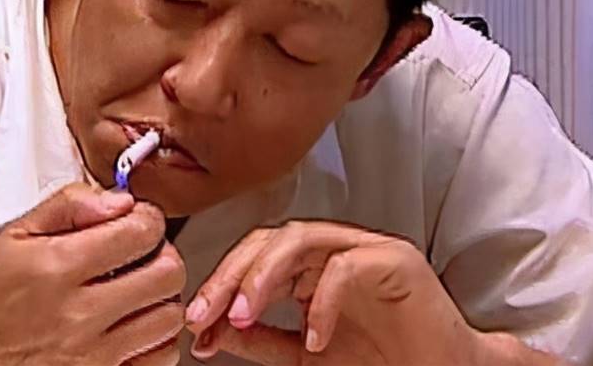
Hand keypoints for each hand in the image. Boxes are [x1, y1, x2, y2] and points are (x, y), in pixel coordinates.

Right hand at [0, 183, 184, 364]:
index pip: (141, 233)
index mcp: (57, 267)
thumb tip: (121, 200)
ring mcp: (92, 356)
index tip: (138, 222)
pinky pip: (158, 360)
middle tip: (142, 256)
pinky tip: (135, 326)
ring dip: (161, 298)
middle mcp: (78, 315)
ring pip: (169, 317)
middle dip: (162, 255)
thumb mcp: (16, 235)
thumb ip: (69, 206)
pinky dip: (156, 340)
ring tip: (137, 291)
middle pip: (168, 274)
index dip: (148, 219)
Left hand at [184, 221, 504, 364]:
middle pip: (270, 240)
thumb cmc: (385, 361)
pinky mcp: (396, 260)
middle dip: (232, 275)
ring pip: (302, 238)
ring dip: (264, 274)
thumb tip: (214, 330)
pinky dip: (323, 300)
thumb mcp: (307, 356)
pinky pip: (347, 266)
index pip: (253, 258)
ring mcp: (365, 250)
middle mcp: (334, 251)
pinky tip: (314, 337)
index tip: (196, 323)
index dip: (220, 285)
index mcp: (310, 269)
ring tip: (244, 313)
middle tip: (207, 313)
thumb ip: (263, 340)